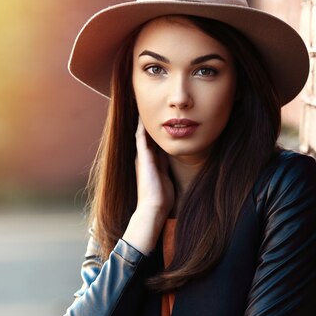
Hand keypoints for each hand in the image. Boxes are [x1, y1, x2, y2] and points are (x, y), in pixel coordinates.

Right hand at [122, 119, 173, 254]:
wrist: (153, 208)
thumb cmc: (161, 198)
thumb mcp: (166, 178)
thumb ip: (166, 169)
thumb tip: (173, 161)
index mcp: (150, 163)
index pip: (152, 143)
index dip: (155, 132)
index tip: (159, 120)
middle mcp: (143, 158)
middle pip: (146, 136)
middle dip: (147, 124)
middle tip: (149, 108)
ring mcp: (141, 157)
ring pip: (142, 134)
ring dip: (142, 122)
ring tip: (143, 107)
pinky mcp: (142, 157)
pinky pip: (141, 137)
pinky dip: (142, 127)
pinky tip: (143, 116)